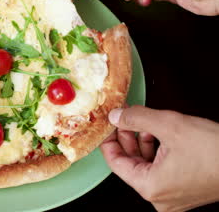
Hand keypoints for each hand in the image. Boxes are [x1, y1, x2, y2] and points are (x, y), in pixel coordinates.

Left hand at [101, 105, 218, 210]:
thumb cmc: (216, 150)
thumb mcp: (169, 125)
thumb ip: (137, 119)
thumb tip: (116, 116)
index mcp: (150, 187)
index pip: (115, 163)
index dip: (109, 140)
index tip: (106, 125)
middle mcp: (159, 198)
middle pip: (130, 164)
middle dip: (127, 137)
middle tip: (125, 117)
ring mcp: (173, 196)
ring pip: (145, 165)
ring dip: (142, 141)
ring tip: (144, 122)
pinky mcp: (185, 191)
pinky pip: (161, 170)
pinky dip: (157, 151)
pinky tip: (159, 132)